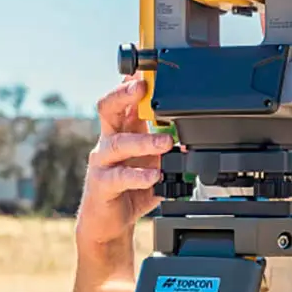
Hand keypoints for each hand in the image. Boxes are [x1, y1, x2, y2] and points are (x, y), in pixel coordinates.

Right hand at [75, 76, 173, 266]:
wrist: (110, 223)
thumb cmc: (129, 190)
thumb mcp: (153, 164)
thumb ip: (167, 150)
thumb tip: (190, 139)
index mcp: (123, 131)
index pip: (124, 100)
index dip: (131, 82)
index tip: (145, 68)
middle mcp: (109, 141)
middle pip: (108, 108)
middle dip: (124, 94)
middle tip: (142, 88)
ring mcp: (102, 162)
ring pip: (117, 143)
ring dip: (143, 141)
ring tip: (165, 143)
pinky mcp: (101, 184)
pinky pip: (118, 177)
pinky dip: (138, 176)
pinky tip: (152, 176)